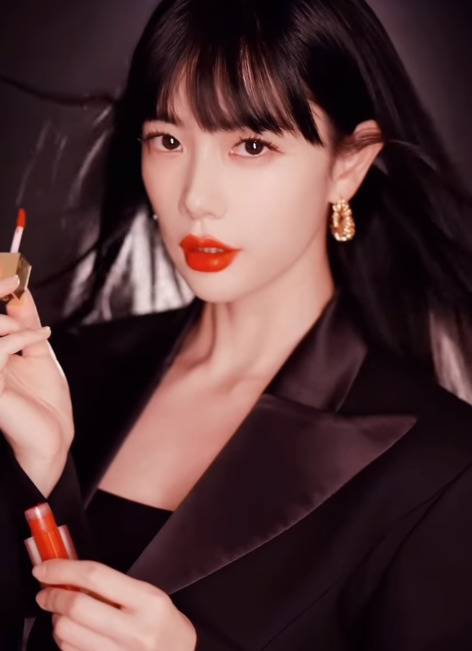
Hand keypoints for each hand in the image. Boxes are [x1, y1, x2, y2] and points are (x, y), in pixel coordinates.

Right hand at [0, 275, 73, 494]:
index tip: (10, 275)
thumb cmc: (45, 400)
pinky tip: (41, 337)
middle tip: (14, 284)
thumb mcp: (36, 351)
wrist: (54, 435)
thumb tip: (19, 291)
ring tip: (34, 330)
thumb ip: (25, 322)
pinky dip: (22, 336)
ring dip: (10, 322)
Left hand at [33, 559, 197, 650]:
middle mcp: (135, 631)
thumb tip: (69, 574)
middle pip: (76, 608)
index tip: (45, 568)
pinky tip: (72, 632)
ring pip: (66, 634)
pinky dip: (63, 639)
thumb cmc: (160, 622)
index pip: (96, 576)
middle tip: (46, 592)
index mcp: (147, 601)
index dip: (63, 569)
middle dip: (52, 596)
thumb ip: (111, 585)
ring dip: (56, 619)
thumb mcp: (147, 594)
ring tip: (63, 613)